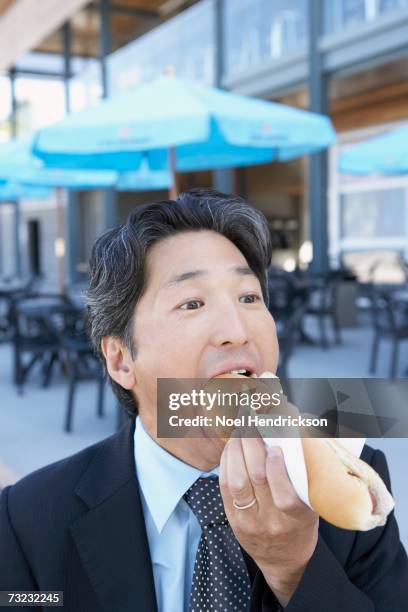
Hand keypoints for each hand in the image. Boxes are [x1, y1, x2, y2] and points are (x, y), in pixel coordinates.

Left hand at [219, 437, 318, 604]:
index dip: (276, 467)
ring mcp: (248, 522)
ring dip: (236, 451)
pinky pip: (225, 486)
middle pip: (255, 480)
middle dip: (251, 446)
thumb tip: (294, 439)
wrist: (283, 560)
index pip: (284, 496)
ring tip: (241, 432)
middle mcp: (271, 522)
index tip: (275, 446)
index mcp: (296, 519)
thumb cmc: (300, 524)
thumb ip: (303, 479)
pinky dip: (227, 462)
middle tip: (252, 424)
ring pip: (236, 481)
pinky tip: (232, 448)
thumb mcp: (311, 506)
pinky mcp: (232, 519)